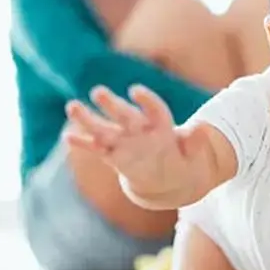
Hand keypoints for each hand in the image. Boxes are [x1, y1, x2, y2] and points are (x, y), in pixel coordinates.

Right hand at [63, 84, 203, 198]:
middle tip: (97, 91)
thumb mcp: (193, 156)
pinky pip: (97, 149)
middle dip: (112, 104)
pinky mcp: (113, 155)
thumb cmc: (182, 162)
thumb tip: (201, 129)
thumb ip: (195, 144)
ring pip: (104, 128)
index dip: (146, 100)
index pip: (154, 110)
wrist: (169, 178)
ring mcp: (124, 142)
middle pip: (125, 115)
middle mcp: (139, 130)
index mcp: (161, 126)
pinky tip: (68, 138)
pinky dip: (84, 144)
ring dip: (89, 119)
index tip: (135, 91)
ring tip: (72, 106)